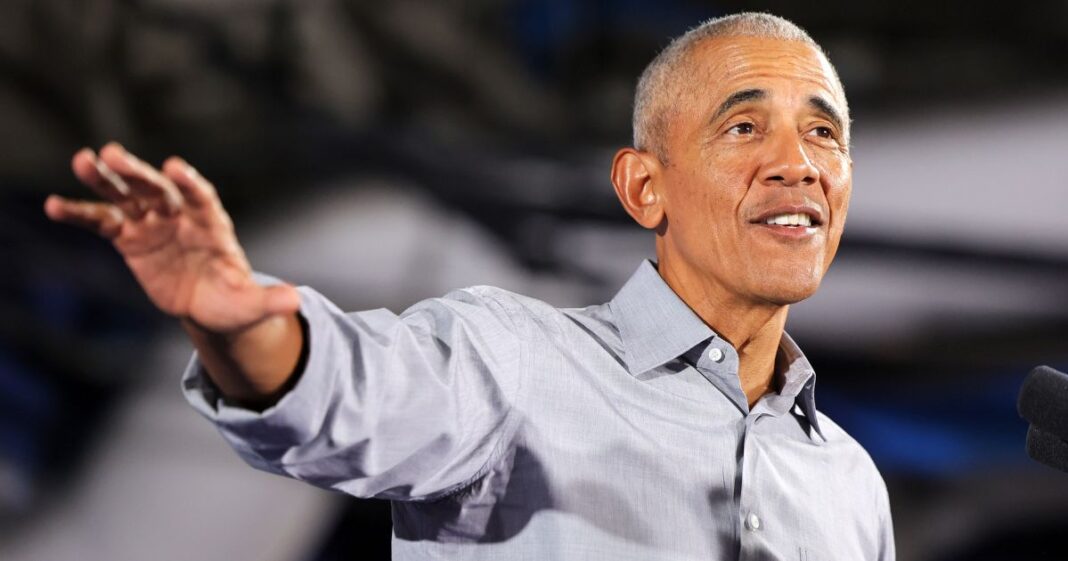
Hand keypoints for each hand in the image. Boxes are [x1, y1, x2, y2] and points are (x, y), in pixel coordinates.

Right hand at [44, 143, 299, 335]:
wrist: (210, 305)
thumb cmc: (234, 301)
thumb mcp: (251, 305)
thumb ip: (268, 301)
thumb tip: (296, 301)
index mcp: (213, 225)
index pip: (202, 198)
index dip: (190, 183)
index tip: (175, 167)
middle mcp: (181, 216)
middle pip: (159, 190)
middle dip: (140, 173)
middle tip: (114, 154)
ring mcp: (153, 224)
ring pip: (127, 196)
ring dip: (106, 179)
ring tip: (82, 160)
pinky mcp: (130, 238)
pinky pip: (102, 223)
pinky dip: (80, 214)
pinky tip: (54, 206)